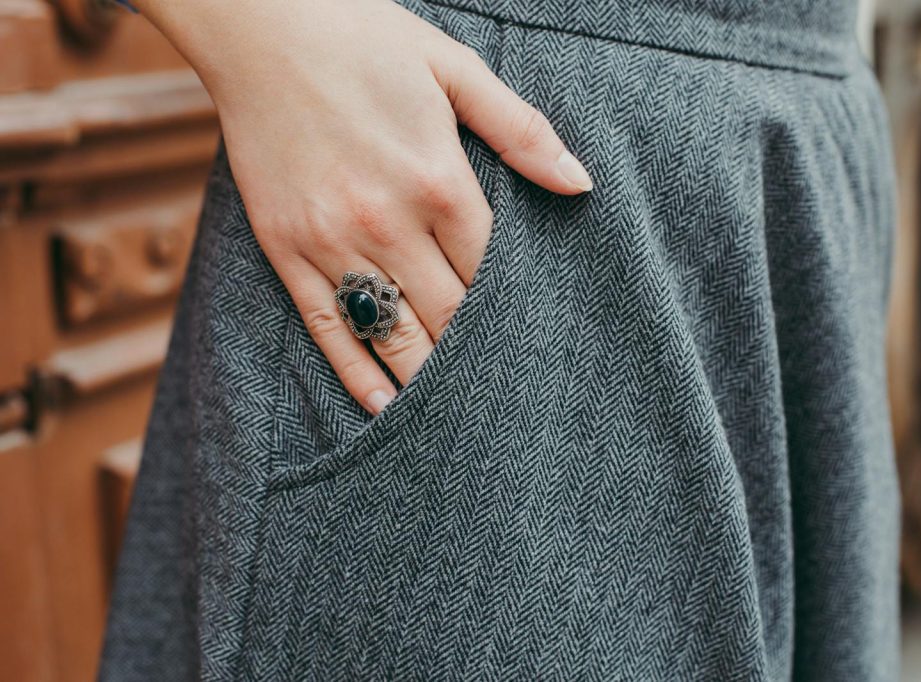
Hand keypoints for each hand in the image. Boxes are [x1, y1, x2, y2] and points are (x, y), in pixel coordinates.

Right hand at [135, 0, 592, 414]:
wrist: (257, 22)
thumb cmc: (364, 39)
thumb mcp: (454, 68)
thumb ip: (521, 131)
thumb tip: (580, 184)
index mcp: (440, 180)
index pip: (493, 276)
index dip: (517, 319)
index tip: (539, 355)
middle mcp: (387, 221)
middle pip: (450, 317)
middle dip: (481, 362)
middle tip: (512, 407)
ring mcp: (331, 239)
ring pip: (393, 332)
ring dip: (428, 381)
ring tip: (458, 425)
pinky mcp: (285, 248)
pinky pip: (327, 325)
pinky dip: (356, 372)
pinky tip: (383, 407)